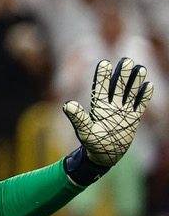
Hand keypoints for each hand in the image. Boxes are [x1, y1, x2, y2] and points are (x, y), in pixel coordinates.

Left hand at [62, 58, 153, 182]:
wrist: (104, 155)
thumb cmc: (92, 143)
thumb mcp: (84, 130)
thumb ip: (78, 117)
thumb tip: (67, 104)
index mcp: (98, 107)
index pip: (101, 88)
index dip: (102, 76)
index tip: (104, 63)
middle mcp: (111, 106)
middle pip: (117, 87)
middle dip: (122, 74)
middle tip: (126, 60)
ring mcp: (122, 111)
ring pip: (130, 93)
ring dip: (134, 81)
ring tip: (140, 67)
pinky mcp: (133, 119)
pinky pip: (139, 105)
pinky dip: (143, 96)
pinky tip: (148, 85)